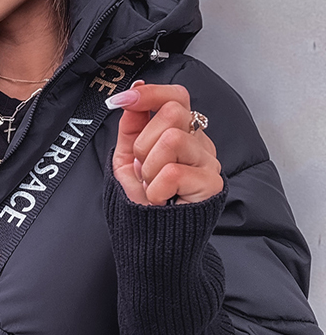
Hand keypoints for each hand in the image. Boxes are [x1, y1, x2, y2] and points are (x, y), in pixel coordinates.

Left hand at [108, 81, 222, 205]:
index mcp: (182, 133)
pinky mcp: (212, 184)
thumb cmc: (145, 202)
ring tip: (152, 185)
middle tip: (143, 168)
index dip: (150, 94)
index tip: (122, 100)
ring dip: (149, 167)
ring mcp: (208, 162)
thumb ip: (131, 127)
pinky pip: (173, 172)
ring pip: (172, 139)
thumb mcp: (128, 160)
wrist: (153, 241)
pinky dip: (156, 189)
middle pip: (173, 112)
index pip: (176, 96)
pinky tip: (161, 199)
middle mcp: (200, 143)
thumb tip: (131, 95)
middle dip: (144, 141)